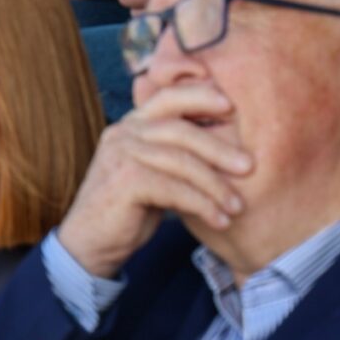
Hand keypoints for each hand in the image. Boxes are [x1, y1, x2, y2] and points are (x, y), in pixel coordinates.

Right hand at [53, 81, 251, 278]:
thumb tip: (226, 150)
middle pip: (180, 129)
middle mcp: (123, 133)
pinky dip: (202, 205)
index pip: (167, 97)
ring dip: (215, 185)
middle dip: (218, 147)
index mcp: (131, 125)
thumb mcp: (153, 174)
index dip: (200, 95)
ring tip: (237, 205)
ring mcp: (121, 155)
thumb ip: (175, 156)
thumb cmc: (128, 210)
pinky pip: (174, 189)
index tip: (230, 106)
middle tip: (249, 166)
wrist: (90, 243)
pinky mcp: (124, 182)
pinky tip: (219, 220)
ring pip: (180, 161)